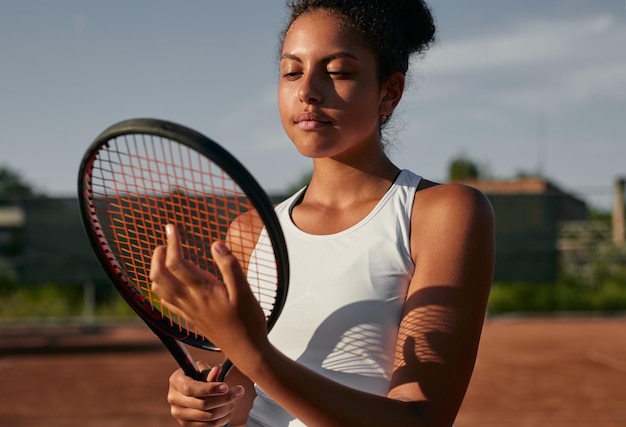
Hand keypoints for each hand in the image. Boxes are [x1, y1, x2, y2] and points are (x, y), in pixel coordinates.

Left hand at [149, 224, 268, 359]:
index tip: (172, 227)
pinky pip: (167, 302)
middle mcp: (190, 301)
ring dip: (157, 270)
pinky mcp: (190, 318)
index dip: (171, 242)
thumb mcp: (245, 292)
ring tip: (166, 256)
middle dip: (157, 255)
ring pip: (159, 290)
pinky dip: (162, 288)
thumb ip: (230, 267)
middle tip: (167, 241)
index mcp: (203, 291)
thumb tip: (216, 244)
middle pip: (159, 276)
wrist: (246, 351)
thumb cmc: (249, 322)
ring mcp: (188, 311)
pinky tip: (170, 282)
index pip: (176, 263)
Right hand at [168, 362, 244, 426]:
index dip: (209, 389)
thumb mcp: (202, 369)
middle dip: (224, 398)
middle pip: (201, 404)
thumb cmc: (198, 375)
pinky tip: (229, 410)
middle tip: (238, 391)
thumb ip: (209, 372)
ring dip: (225, 409)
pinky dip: (222, 419)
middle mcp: (174, 398)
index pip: (191, 388)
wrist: (192, 389)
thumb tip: (217, 370)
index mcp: (176, 381)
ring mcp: (179, 413)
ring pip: (207, 416)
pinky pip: (207, 426)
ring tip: (235, 400)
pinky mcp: (186, 424)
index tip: (226, 387)